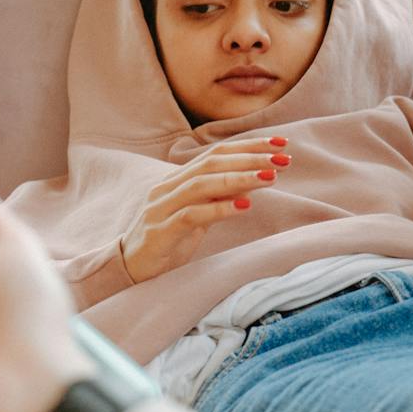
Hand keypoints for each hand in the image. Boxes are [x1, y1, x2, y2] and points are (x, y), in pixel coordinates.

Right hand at [120, 136, 290, 281]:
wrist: (129, 269)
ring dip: (240, 178)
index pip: (215, 154)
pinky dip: (220, 209)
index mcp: (177, 180)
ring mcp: (161, 208)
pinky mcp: (160, 232)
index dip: (248, 146)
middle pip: (212, 163)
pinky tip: (245, 206)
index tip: (280, 143)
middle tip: (283, 158)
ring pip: (203, 184)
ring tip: (271, 177)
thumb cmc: (168, 242)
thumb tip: (253, 179)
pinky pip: (191, 215)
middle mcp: (168, 187)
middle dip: (250, 158)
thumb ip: (218, 197)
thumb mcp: (198, 216)